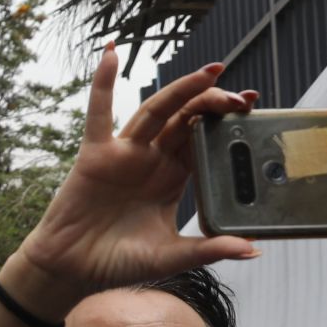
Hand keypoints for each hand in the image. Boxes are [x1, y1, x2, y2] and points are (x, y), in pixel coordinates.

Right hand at [10, 45, 260, 309]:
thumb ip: (209, 249)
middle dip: (214, 102)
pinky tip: (111, 54)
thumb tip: (252, 248)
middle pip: (187, 119)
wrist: (73, 271)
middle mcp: (152, 160)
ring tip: (211, 71)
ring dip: (181, 89)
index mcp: (173, 178)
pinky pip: (99, 114)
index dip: (228, 121)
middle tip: (242, 95)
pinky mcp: (95, 154)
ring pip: (156, 111)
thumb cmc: (118, 263)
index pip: (205, 139)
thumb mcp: (171, 256)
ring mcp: (125, 154)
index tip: (254, 106)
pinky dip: (103, 84)